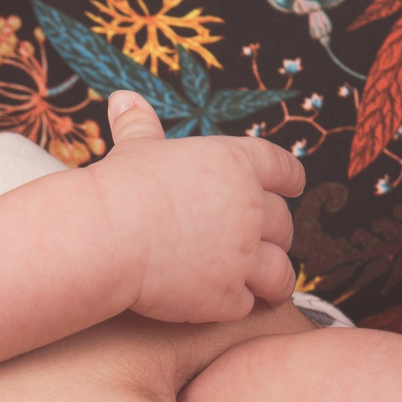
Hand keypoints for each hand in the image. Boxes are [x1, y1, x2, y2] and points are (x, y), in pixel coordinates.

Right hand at [90, 92, 301, 321]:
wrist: (107, 235)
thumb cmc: (120, 186)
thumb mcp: (135, 148)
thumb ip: (138, 124)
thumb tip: (122, 97)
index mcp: (236, 165)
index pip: (283, 168)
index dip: (290, 180)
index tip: (293, 188)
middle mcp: (250, 209)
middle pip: (283, 225)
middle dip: (276, 235)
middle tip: (264, 243)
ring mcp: (242, 257)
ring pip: (279, 273)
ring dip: (275, 280)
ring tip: (269, 287)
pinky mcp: (226, 296)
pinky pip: (246, 305)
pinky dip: (237, 304)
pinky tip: (225, 303)